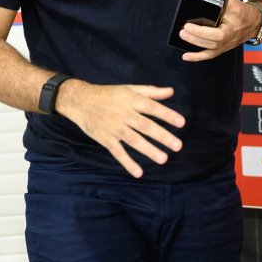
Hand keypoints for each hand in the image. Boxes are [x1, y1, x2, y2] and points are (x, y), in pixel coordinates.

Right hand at [54, 80, 184, 177]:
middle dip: (162, 136)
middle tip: (177, 146)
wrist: (80, 101)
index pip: (152, 108)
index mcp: (131, 100)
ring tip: (163, 159)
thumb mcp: (129, 89)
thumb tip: (171, 91)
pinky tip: (138, 172)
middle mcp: (124, 114)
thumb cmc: (108, 94)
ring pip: (133, 140)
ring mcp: (114, 127)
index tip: (182, 123)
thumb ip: (151, 91)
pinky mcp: (105, 138)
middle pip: (145, 126)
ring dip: (149, 150)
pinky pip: (117, 152)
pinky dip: (127, 162)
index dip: (167, 115)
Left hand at [179, 0, 258, 61]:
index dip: (201, 32)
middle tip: (182, 30)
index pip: (216, 34)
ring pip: (208, 49)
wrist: (252, 23)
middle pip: (210, 42)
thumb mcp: (233, 3)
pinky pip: (209, 55)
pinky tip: (185, 56)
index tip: (188, 25)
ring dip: (194, 44)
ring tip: (182, 35)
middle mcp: (228, 40)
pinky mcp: (221, 49)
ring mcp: (224, 46)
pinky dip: (197, 57)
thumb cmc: (241, 12)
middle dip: (195, 37)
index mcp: (232, 29)